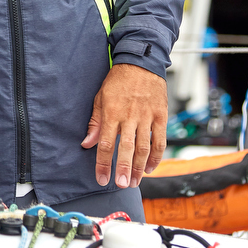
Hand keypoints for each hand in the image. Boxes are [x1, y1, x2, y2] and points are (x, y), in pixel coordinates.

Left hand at [81, 64, 166, 188]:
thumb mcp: (100, 97)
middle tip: (122, 185)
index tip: (102, 179)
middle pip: (127, 148)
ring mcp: (147, 116)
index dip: (103, 164)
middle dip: (124, 169)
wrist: (141, 62)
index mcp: (112, 112)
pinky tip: (151, 167)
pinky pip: (160, 140)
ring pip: (144, 147)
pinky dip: (157, 156)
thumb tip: (87, 143)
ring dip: (140, 167)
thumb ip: (95, 122)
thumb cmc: (118, 80)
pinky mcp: (161, 115)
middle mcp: (130, 116)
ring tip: (135, 181)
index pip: (106, 143)